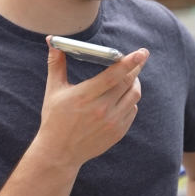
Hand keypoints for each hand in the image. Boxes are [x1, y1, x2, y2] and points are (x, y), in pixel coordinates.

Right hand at [34, 36, 148, 168]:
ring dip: (135, 83)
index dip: (129, 63)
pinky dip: (131, 100)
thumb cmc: (55, 119)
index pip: (113, 76)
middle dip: (136, 68)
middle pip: (127, 83)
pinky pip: (132, 110)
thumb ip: (56, 65)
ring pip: (134, 96)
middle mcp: (101, 110)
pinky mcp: (118, 132)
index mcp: (85, 96)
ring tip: (131, 76)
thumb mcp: (53, 91)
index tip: (141, 53)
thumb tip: (53, 42)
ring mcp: (112, 122)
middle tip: (139, 58)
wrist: (59, 153)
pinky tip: (124, 95)